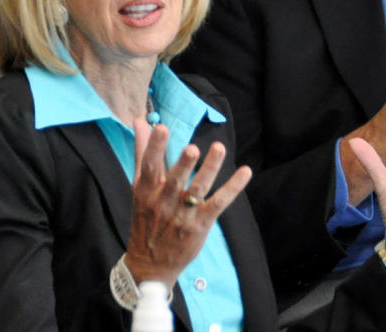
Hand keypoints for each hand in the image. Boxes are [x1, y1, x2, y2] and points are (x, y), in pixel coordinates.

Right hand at [124, 120, 251, 286]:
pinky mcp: (200, 224)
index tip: (161, 127)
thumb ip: (142, 153)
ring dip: (209, 169)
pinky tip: (245, 172)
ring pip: (198, 189)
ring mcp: (183, 214)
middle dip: (183, 164)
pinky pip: (219, 203)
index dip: (155, 147)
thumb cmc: (146, 218)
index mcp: (146, 191)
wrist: (150, 264)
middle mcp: (164, 202)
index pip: (149, 166)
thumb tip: (140, 121)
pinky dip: (233, 187)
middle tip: (192, 148)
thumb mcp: (139, 188)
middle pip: (174, 179)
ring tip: (218, 148)